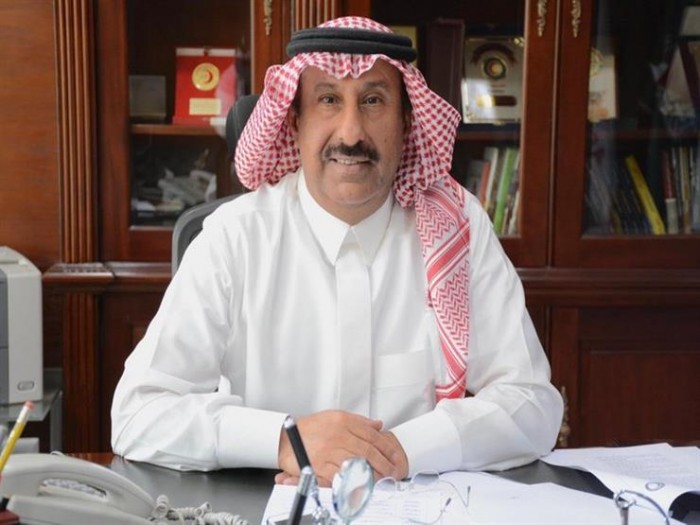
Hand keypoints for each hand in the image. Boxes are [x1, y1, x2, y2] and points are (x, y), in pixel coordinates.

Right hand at [277, 410, 406, 486]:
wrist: (284, 438)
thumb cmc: (309, 428)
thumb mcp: (334, 416)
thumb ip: (358, 421)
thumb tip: (377, 425)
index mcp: (343, 421)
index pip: (371, 434)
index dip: (386, 447)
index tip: (394, 456)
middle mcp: (337, 434)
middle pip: (367, 450)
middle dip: (383, 463)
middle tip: (392, 471)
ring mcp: (328, 451)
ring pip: (357, 463)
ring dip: (371, 474)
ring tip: (381, 479)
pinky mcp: (319, 465)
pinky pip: (340, 475)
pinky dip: (352, 481)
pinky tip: (361, 484)